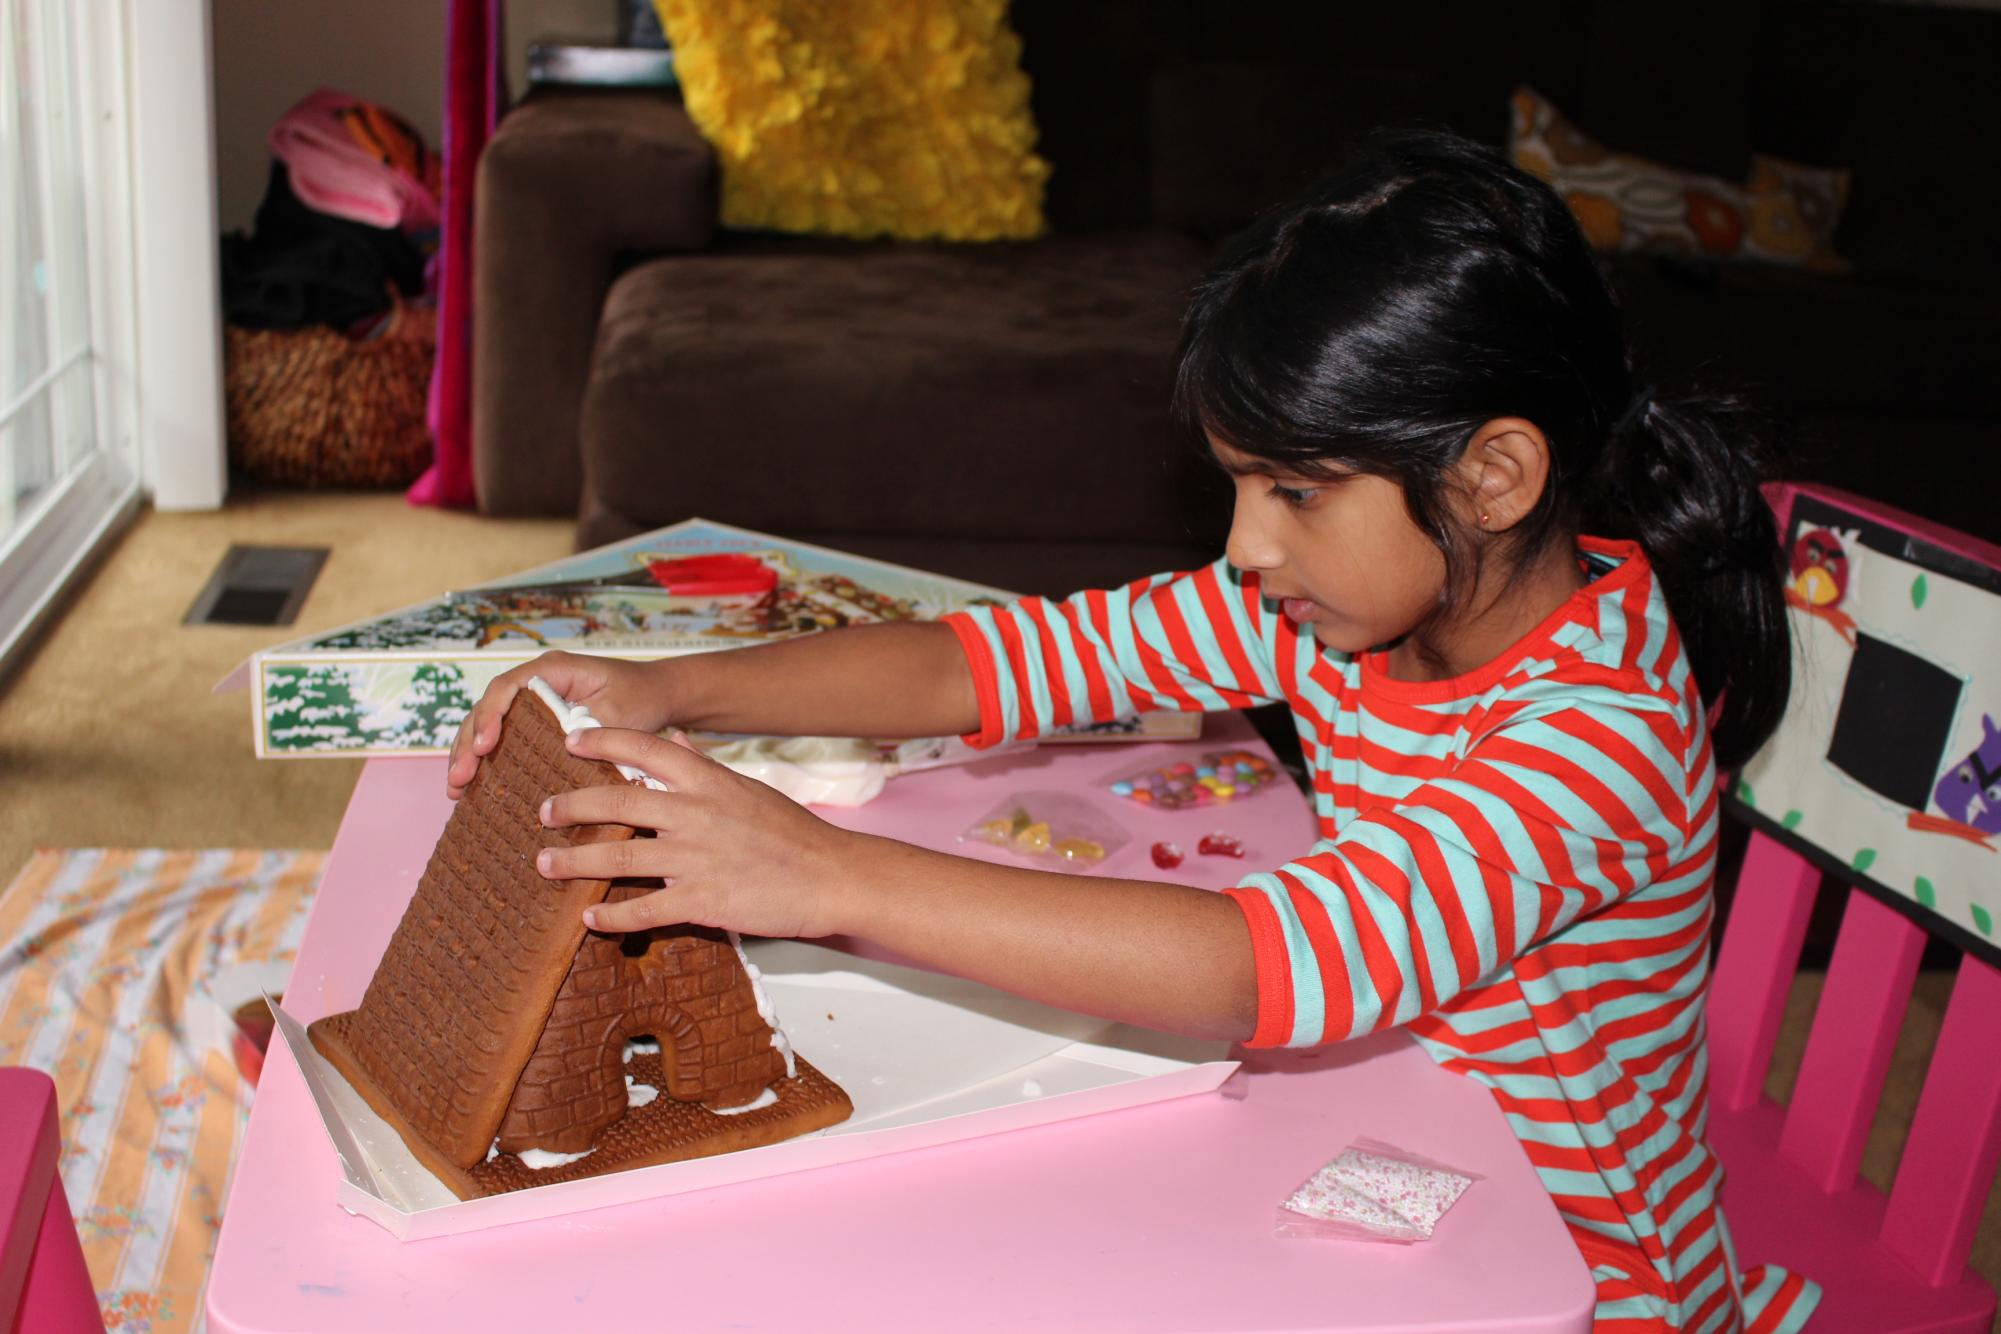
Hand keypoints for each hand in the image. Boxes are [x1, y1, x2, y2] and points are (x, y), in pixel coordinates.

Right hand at [446, 652, 669, 799]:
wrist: (655, 694)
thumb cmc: (640, 698)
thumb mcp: (620, 712)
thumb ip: (590, 728)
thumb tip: (561, 752)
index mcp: (554, 669)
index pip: (508, 687)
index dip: (491, 715)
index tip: (484, 746)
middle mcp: (536, 681)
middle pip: (489, 707)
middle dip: (469, 743)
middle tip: (458, 779)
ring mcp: (531, 700)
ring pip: (487, 723)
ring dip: (467, 754)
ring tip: (455, 789)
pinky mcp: (533, 721)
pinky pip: (501, 737)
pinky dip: (484, 760)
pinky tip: (469, 788)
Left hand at [535, 725, 860, 940]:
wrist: (833, 876)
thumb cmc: (792, 832)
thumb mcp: (747, 787)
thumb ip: (703, 764)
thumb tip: (672, 736)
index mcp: (708, 781)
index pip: (644, 748)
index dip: (602, 740)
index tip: (569, 740)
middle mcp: (695, 814)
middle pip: (614, 803)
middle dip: (570, 807)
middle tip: (543, 811)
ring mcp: (696, 859)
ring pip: (617, 861)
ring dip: (573, 864)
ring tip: (544, 866)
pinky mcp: (702, 903)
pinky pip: (642, 911)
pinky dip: (610, 919)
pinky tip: (589, 920)